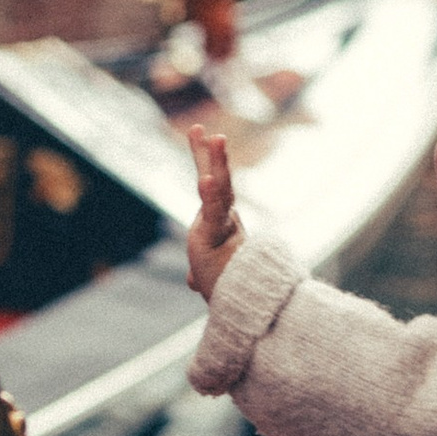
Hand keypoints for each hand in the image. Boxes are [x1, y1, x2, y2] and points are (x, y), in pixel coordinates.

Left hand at [186, 124, 242, 299]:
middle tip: (207, 131)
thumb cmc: (228, 289)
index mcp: (219, 220)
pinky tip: (207, 179)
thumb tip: (193, 283)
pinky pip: (214, 212)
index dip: (204, 157)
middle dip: (213, 155)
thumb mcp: (208, 275)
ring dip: (217, 162)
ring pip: (222, 188)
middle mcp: (224, 217)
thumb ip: (200, 274)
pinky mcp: (218, 235)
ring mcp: (223, 224)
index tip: (197, 130)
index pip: (211, 184)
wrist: (243, 304)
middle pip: (220, 179)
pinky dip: (211, 195)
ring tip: (216, 138)